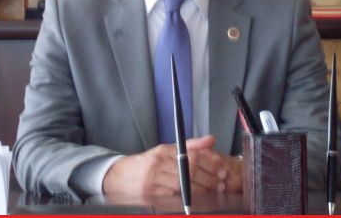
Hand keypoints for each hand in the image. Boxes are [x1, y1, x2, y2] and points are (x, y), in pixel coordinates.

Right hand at [102, 135, 240, 194]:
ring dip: (200, 190)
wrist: (119, 178)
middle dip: (208, 179)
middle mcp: (158, 163)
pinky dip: (186, 199)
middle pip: (188, 171)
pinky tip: (196, 199)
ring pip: (182, 185)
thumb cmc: (147, 165)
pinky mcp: (149, 194)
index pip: (191, 155)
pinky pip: (172, 197)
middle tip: (221, 183)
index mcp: (164, 151)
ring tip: (212, 192)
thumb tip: (211, 140)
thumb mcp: (167, 151)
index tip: (221, 169)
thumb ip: (191, 146)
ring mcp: (153, 180)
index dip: (209, 163)